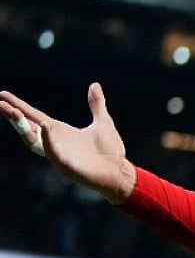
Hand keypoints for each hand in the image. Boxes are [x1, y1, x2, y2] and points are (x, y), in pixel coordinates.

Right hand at [1, 83, 136, 203]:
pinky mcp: (67, 167)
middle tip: (0, 103)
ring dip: (23, 128)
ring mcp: (59, 155)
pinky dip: (48, 140)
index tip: (2, 94)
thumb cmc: (110, 152)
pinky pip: (53, 153)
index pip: (34, 116)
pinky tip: (45, 126)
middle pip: (28, 128)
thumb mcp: (103, 123)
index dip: (19, 106)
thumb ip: (96, 105)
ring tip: (13, 112)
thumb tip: (95, 85)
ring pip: (34, 142)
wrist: (120, 172)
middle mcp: (55, 143)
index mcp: (60, 132)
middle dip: (13, 116)